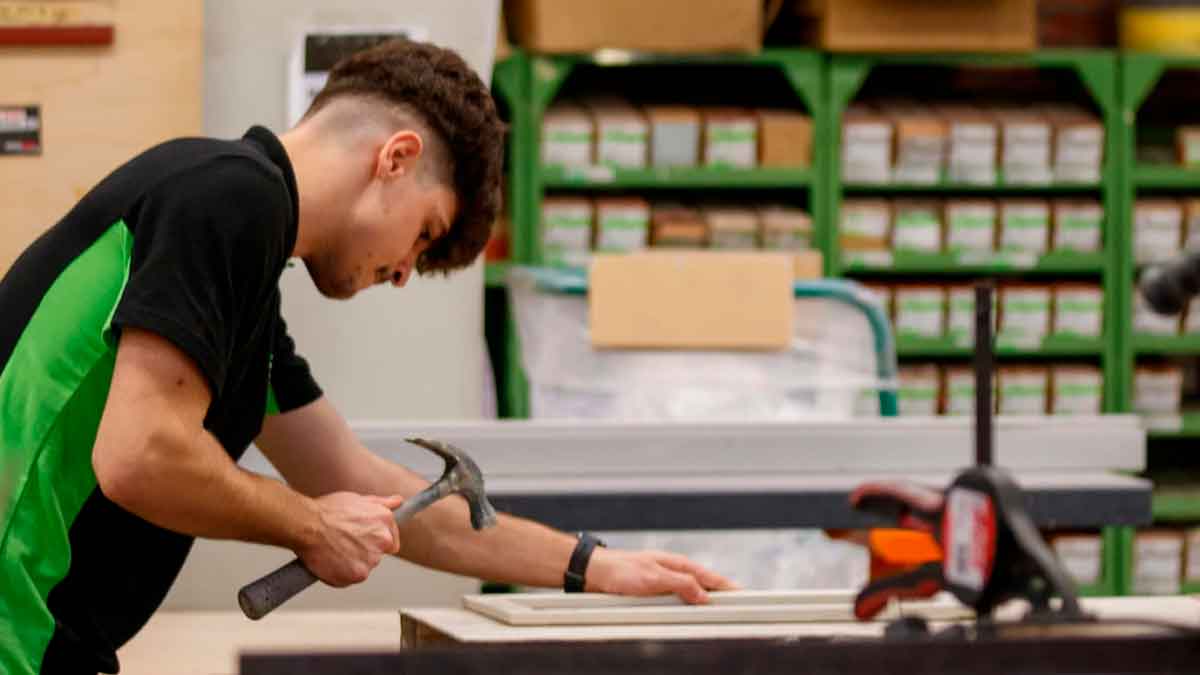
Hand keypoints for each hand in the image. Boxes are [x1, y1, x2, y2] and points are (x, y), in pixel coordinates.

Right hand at [299, 492, 403, 586]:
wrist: (306, 525)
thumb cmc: (327, 512)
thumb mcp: (358, 499)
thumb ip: (382, 503)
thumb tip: (398, 502)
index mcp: (385, 521)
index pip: (392, 542)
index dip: (376, 543)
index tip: (362, 542)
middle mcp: (383, 540)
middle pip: (377, 556)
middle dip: (363, 552)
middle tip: (344, 544)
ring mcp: (372, 559)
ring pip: (364, 567)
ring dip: (352, 564)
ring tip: (335, 550)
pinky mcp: (358, 574)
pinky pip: (351, 579)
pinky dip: (341, 575)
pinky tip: (331, 561)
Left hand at [584, 548, 738, 603]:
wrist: (596, 572)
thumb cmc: (620, 570)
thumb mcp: (653, 578)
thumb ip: (681, 584)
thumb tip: (704, 595)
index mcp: (678, 565)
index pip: (711, 578)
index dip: (729, 588)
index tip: (745, 597)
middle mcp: (674, 573)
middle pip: (705, 588)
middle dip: (719, 599)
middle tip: (736, 610)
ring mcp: (665, 584)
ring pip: (691, 597)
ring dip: (701, 606)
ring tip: (716, 615)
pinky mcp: (655, 594)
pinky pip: (676, 604)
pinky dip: (685, 610)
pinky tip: (688, 616)